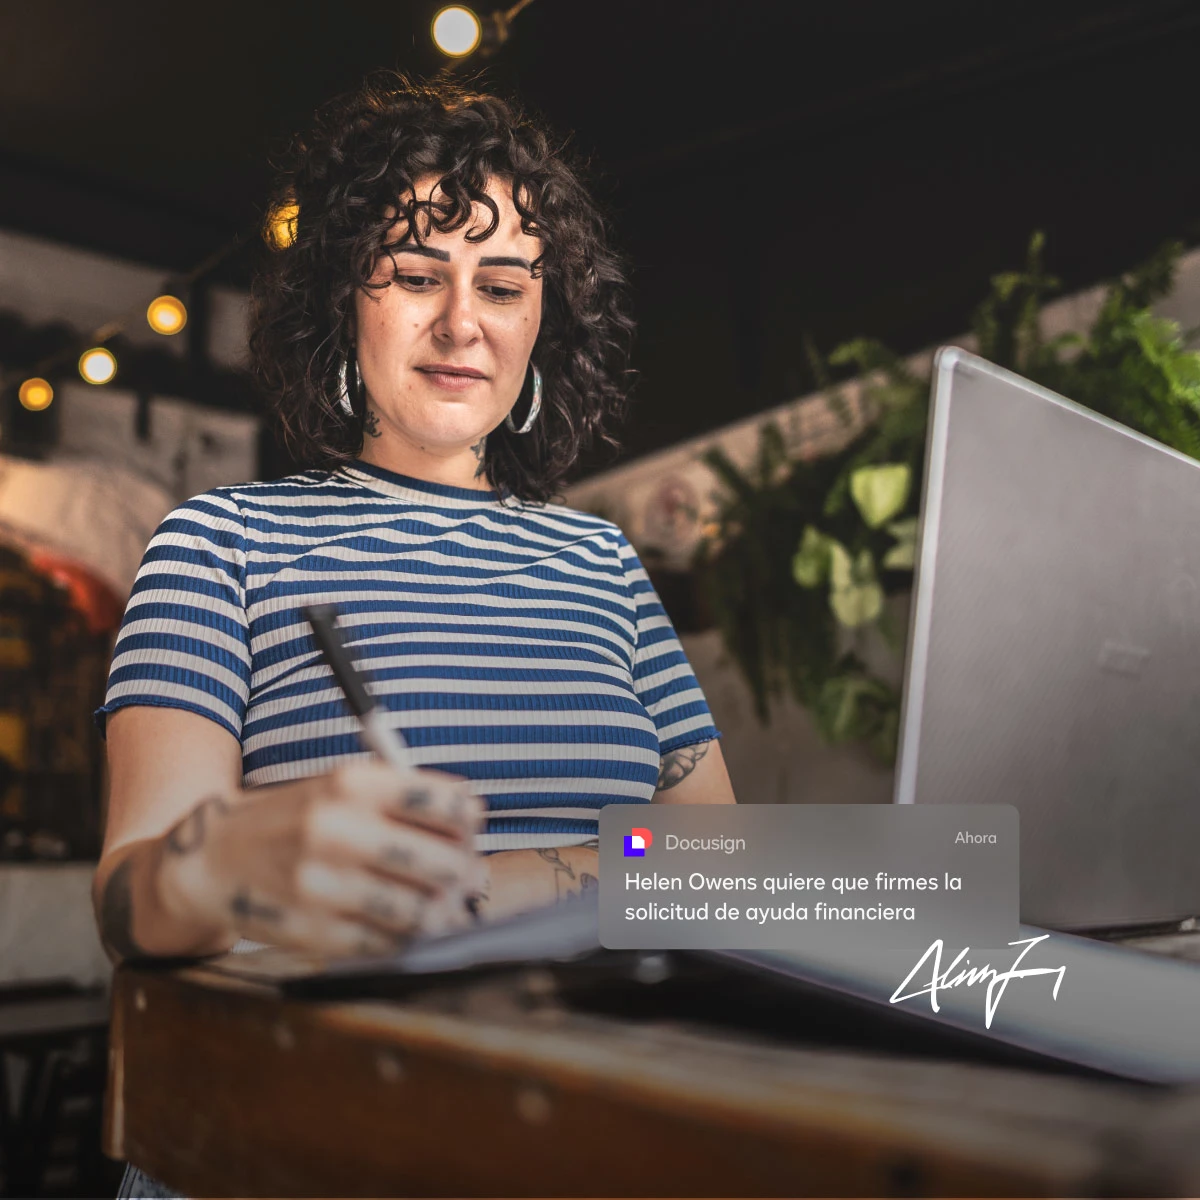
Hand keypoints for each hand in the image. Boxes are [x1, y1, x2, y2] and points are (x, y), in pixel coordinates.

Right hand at [153, 762, 484, 957]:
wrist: (214, 858)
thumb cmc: (297, 818)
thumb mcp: (342, 786)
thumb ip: (403, 799)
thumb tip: (472, 820)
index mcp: (349, 784)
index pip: (440, 802)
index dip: (468, 819)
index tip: (470, 827)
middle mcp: (334, 831)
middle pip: (439, 862)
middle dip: (464, 872)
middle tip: (467, 875)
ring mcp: (321, 886)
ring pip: (418, 910)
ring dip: (442, 912)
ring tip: (445, 906)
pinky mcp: (313, 932)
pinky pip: (385, 943)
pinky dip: (405, 937)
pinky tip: (405, 925)